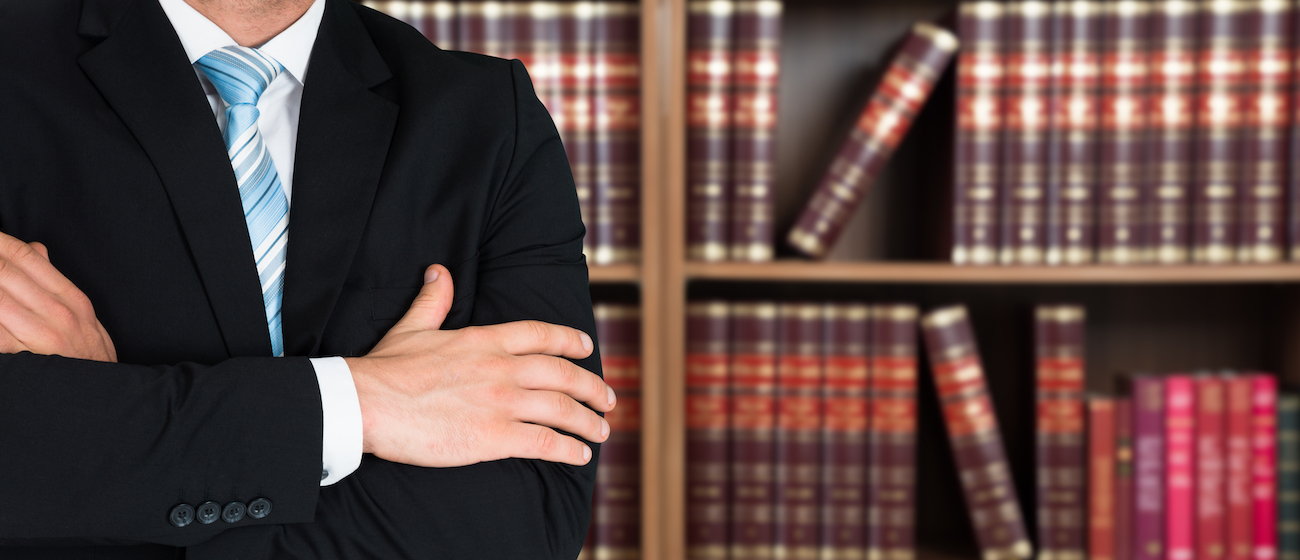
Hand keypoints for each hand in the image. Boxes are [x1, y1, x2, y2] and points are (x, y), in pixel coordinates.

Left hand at [0, 232, 116, 361]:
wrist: (100, 396)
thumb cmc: (88, 355)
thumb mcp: (82, 314)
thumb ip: (55, 281)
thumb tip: (35, 249)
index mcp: (71, 299)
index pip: (28, 258)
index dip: (0, 241)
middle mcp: (57, 313)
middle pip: (5, 272)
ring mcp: (40, 336)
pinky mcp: (24, 358)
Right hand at [346, 264, 614, 467]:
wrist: (367, 403)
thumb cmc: (386, 369)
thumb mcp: (413, 327)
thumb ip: (434, 300)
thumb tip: (439, 272)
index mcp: (486, 340)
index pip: (542, 336)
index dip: (571, 342)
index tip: (589, 350)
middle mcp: (502, 369)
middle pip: (564, 375)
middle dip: (593, 388)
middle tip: (609, 400)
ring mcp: (501, 403)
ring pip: (562, 410)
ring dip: (589, 422)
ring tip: (602, 432)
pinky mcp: (494, 437)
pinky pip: (545, 443)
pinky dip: (569, 449)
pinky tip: (580, 456)